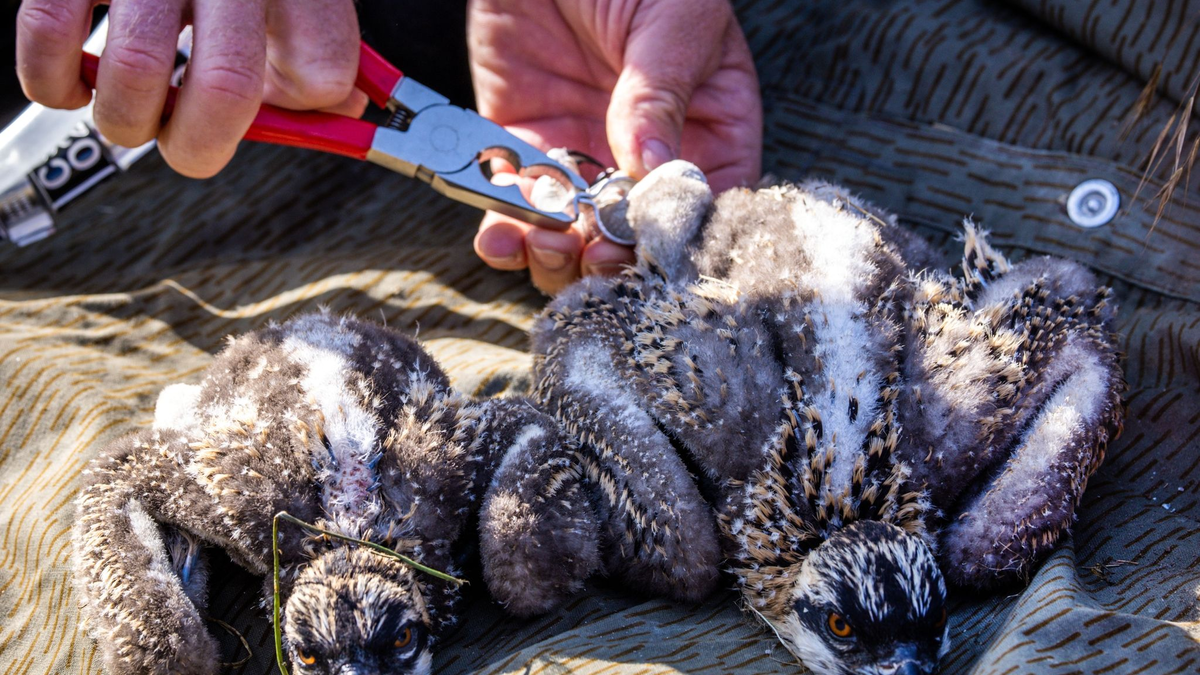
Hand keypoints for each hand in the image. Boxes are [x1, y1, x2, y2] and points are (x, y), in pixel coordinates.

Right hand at [16, 0, 363, 178]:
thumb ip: (315, 54)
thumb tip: (344, 109)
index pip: (323, 65)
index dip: (300, 114)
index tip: (274, 117)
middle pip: (228, 84)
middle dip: (198, 145)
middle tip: (185, 142)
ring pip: (137, 70)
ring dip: (126, 120)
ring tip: (130, 110)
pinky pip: (51, 34)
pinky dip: (55, 82)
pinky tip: (76, 81)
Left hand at [468, 0, 761, 293]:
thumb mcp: (674, 25)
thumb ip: (661, 96)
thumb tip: (651, 168)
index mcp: (708, 128)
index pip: (704, 203)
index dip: (679, 235)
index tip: (651, 244)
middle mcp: (644, 154)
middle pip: (633, 236)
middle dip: (610, 256)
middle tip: (592, 253)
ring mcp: (583, 153)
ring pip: (573, 235)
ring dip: (556, 255)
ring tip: (547, 242)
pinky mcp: (523, 142)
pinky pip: (513, 201)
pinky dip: (503, 228)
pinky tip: (501, 233)